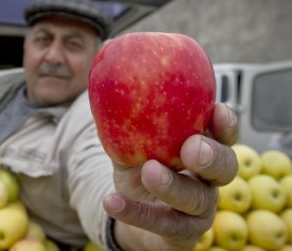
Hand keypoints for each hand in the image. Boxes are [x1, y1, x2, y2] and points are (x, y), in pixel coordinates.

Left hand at [103, 103, 238, 250]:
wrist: (130, 211)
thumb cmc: (137, 171)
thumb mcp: (130, 146)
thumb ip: (125, 126)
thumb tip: (105, 97)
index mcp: (201, 151)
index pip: (223, 136)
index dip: (226, 125)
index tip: (216, 110)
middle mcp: (207, 180)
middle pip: (226, 168)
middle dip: (212, 156)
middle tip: (191, 147)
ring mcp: (199, 210)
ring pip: (196, 199)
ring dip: (172, 185)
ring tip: (149, 171)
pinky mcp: (182, 233)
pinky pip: (164, 224)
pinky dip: (137, 212)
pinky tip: (113, 202)